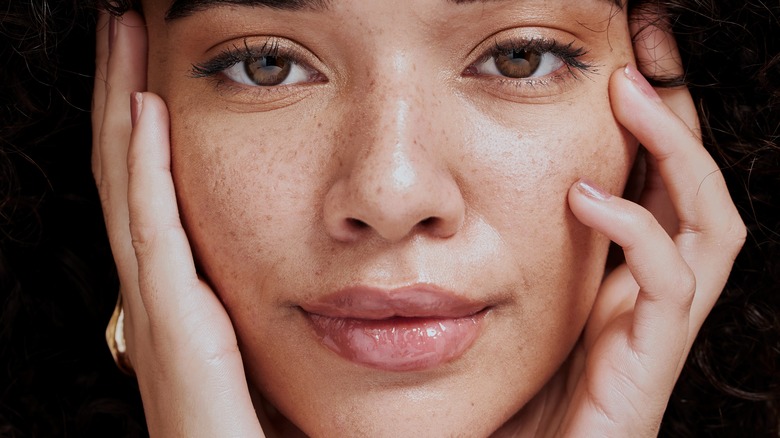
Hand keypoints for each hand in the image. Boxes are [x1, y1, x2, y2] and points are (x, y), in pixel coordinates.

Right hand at [92, 11, 263, 436]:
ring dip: (122, 109)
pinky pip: (153, 234)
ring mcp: (157, 311)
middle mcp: (157, 295)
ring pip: (129, 188)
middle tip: (119, 28)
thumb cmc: (257, 429)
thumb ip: (265, 302)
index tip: (149, 64)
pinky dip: (144, 169)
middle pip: (128, 174)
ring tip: (119, 42)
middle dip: (119, 94)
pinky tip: (144, 113)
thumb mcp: (262, 349)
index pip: (153, 190)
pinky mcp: (174, 330)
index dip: (141, 124)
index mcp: (180, 295)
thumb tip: (307, 258)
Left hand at [553, 12, 744, 436]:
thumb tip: (500, 185)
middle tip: (644, 49)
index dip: (657, 119)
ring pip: (710, 225)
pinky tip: (586, 198)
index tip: (630, 54)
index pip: (659, 183)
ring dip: (675, 153)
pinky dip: (635, 230)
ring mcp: (659, 326)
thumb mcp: (527, 301)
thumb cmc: (521, 393)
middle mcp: (654, 294)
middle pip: (700, 190)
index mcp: (626, 276)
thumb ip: (531, 250)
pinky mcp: (649, 360)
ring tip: (628, 97)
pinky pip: (667, 284)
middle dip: (681, 115)